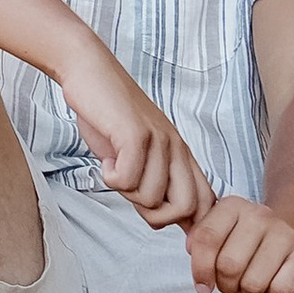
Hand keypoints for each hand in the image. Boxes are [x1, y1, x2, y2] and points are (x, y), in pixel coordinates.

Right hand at [61, 52, 208, 231]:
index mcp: (181, 153)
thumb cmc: (108, 115)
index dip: (186, 222)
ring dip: (125, 192)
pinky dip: (111, 179)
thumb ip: (154, 182)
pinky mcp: (135, 133)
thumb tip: (163, 220)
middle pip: (187, 208)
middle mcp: (176, 147)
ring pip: (151, 198)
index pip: (205, 202)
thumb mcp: (139, 153)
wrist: (88, 69)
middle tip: (130, 195)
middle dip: (155, 216)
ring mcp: (159, 140)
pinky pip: (127, 180)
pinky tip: (106, 162)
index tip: (155, 217)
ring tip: (114, 168)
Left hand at [184, 191, 293, 292]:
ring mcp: (286, 233)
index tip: (203, 285)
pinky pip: (280, 291)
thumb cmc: (248, 245)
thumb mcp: (221, 234)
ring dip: (250, 292)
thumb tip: (191, 248)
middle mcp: (260, 214)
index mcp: (233, 205)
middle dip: (226, 285)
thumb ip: (201, 240)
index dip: (200, 269)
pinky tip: (276, 283)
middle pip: (228, 266)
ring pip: (253, 283)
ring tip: (254, 282)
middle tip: (233, 283)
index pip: (205, 239)